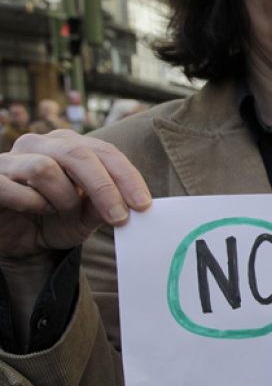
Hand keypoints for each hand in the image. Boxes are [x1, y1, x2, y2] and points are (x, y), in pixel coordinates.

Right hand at [0, 130, 151, 261]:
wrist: (15, 241)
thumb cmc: (53, 221)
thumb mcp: (86, 217)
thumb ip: (106, 206)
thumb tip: (134, 205)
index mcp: (69, 146)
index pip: (104, 151)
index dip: (126, 177)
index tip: (143, 205)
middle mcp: (40, 144)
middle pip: (78, 154)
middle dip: (104, 188)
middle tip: (119, 218)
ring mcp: (11, 158)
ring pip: (45, 168)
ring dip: (61, 198)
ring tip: (57, 212)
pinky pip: (12, 186)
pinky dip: (30, 202)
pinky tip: (34, 211)